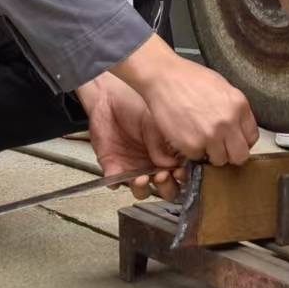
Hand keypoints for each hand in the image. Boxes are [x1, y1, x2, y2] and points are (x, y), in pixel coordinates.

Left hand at [76, 74, 185, 200]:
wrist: (107, 96)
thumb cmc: (132, 103)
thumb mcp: (152, 120)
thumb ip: (161, 143)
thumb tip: (171, 164)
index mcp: (167, 151)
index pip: (180, 172)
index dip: (181, 176)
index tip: (178, 172)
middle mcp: (152, 162)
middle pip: (166, 188)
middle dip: (165, 187)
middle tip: (161, 176)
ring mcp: (134, 167)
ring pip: (142, 191)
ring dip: (142, 189)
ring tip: (141, 178)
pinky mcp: (113, 168)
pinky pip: (115, 182)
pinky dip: (116, 182)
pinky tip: (118, 174)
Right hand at [112, 36, 258, 167]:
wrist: (163, 77)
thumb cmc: (188, 78)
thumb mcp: (221, 87)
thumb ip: (233, 109)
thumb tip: (239, 127)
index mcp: (239, 105)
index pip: (252, 138)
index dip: (241, 141)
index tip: (233, 141)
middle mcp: (228, 122)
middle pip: (240, 156)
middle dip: (230, 153)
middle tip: (219, 147)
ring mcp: (210, 135)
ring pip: (219, 160)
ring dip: (210, 153)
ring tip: (199, 137)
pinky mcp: (191, 145)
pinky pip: (197, 157)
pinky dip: (191, 150)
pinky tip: (186, 134)